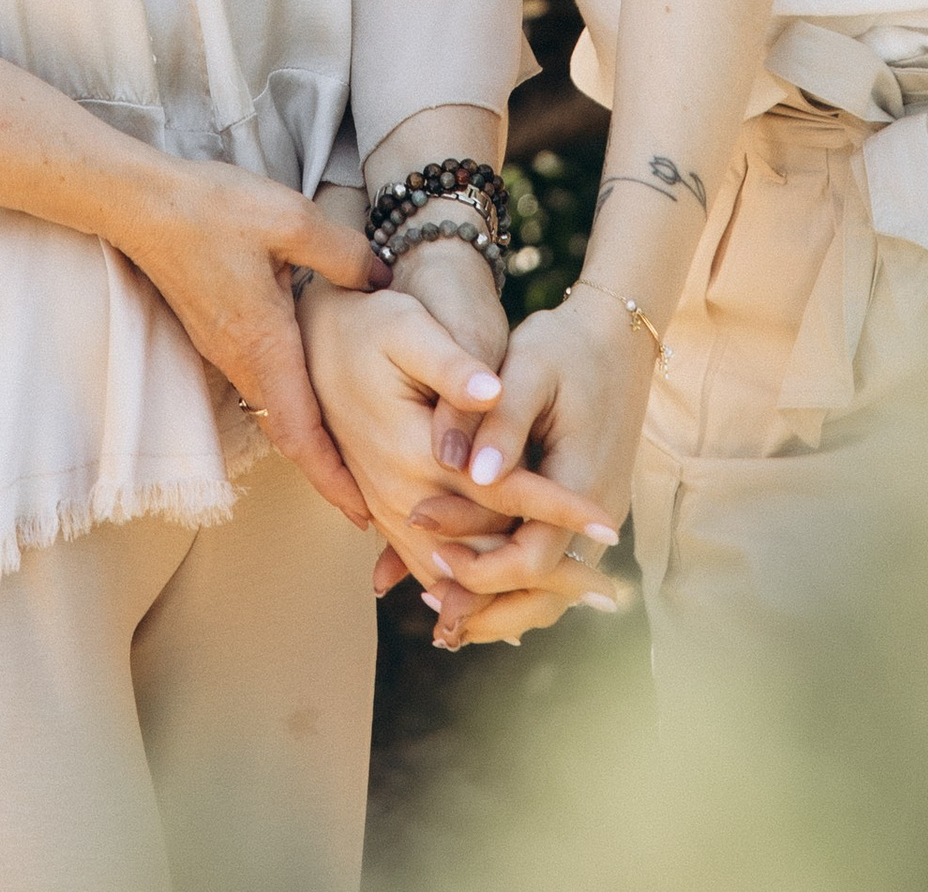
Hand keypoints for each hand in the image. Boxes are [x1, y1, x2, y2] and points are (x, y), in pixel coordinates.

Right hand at [114, 161, 383, 525]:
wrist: (143, 204)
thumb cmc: (214, 210)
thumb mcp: (293, 220)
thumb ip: (346, 255)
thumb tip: (381, 283)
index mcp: (266, 345)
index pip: (302, 434)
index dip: (333, 479)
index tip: (362, 514)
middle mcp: (242, 361)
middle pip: (290, 434)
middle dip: (329, 471)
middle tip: (370, 497)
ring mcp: (224, 350)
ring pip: (274, 410)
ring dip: (311, 439)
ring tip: (353, 453)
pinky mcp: (215, 333)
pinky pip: (260, 384)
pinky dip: (291, 405)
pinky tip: (314, 390)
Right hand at [301, 277, 614, 619]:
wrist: (318, 340)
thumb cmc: (372, 327)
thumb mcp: (409, 330)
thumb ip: (451, 366)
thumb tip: (492, 393)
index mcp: (412, 453)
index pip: (502, 493)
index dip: (557, 508)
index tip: (608, 525)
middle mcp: (399, 495)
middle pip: (483, 549)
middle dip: (546, 571)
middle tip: (609, 590)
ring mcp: (387, 510)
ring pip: (459, 571)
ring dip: (515, 591)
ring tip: (575, 601)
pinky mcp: (384, 512)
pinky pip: (432, 567)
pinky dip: (475, 588)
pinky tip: (512, 601)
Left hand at [419, 287, 652, 648]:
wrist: (619, 331)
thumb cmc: (566, 344)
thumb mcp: (528, 366)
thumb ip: (499, 422)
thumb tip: (466, 474)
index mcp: (583, 479)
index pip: (534, 557)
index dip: (481, 566)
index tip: (430, 551)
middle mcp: (599, 513)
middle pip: (547, 593)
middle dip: (489, 607)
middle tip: (432, 609)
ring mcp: (597, 517)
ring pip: (553, 589)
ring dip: (502, 605)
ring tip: (445, 608)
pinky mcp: (587, 511)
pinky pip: (553, 564)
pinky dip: (516, 581)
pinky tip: (474, 578)